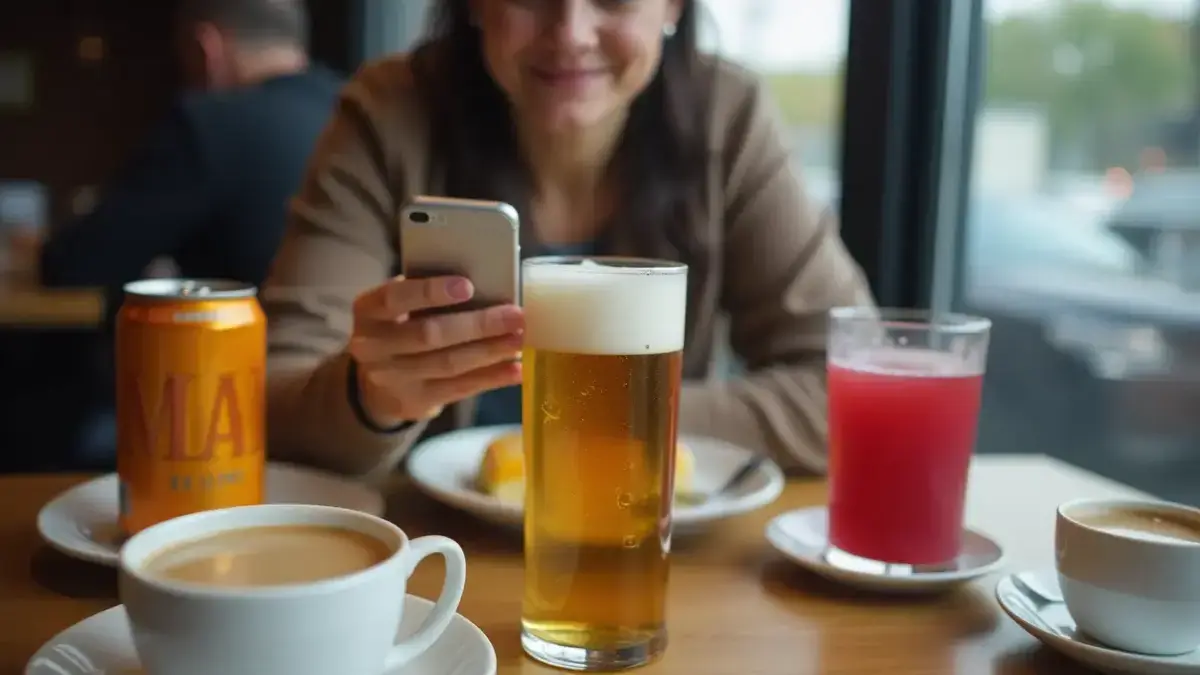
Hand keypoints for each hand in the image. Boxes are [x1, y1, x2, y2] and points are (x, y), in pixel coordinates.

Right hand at [348, 275, 523, 426]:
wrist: (376, 381)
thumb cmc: (401, 325)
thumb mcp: (400, 306)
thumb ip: (427, 292)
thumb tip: (486, 280)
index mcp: (369, 311)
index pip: (395, 298)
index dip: (430, 292)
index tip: (468, 285)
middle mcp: (374, 347)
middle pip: (429, 335)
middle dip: (477, 325)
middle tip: (515, 315)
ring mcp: (393, 379)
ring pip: (448, 364)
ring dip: (490, 352)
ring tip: (520, 339)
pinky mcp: (415, 402)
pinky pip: (459, 389)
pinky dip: (491, 378)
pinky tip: (516, 369)